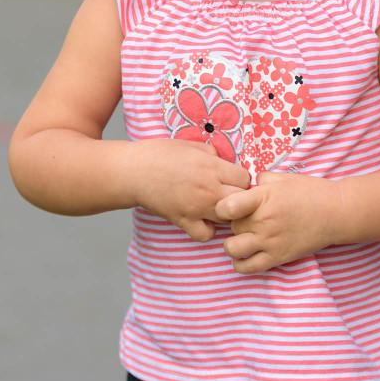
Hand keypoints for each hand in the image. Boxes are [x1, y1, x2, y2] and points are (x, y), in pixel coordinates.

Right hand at [130, 139, 249, 241]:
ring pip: (229, 220)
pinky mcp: (184, 221)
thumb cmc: (160, 154)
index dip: (242, 179)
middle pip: (242, 201)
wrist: (134, 171)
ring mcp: (197, 208)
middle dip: (240, 198)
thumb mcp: (191, 145)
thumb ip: (213, 154)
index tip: (233, 179)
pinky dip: (207, 231)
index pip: (245, 179)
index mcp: (212, 167)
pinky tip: (203, 220)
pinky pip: (206, 235)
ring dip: (227, 215)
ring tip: (218, 207)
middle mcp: (209, 189)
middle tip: (229, 194)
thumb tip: (224, 162)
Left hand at [215, 172, 338, 273]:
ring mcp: (270, 241)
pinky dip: (241, 263)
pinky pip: (248, 267)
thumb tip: (247, 184)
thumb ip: (261, 180)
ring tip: (242, 238)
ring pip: (233, 249)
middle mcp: (263, 221)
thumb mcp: (283, 178)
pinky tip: (246, 255)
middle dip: (234, 223)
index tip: (229, 207)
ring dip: (233, 244)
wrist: (335, 213)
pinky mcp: (278, 257)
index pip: (226, 207)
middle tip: (245, 220)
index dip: (222, 207)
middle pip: (231, 227)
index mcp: (263, 198)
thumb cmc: (310, 192)